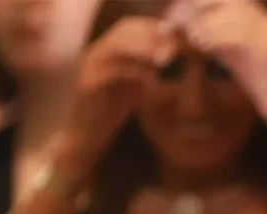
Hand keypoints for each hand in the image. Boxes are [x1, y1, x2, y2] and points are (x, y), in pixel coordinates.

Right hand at [56, 17, 176, 185]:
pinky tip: (151, 82)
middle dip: (151, 36)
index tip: (179, 38)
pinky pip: (111, 72)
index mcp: (107, 49)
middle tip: (175, 48)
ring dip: (143, 50)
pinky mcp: (87, 83)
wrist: (87, 134)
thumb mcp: (136, 86)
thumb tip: (178, 62)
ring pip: (116, 46)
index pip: (130, 26)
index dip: (154, 28)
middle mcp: (97, 52)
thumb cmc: (113, 110)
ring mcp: (90, 66)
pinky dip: (133, 74)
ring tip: (166, 60)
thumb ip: (151, 71)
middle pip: (123, 30)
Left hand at [179, 0, 266, 133]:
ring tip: (187, 39)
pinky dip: (213, 38)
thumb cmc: (263, 87)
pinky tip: (201, 48)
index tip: (172, 17)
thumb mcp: (237, 56)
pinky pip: (236, 34)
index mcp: (260, 19)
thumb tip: (190, 28)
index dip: (194, 3)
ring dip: (201, 24)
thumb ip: (219, 38)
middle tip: (172, 24)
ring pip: (228, 13)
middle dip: (193, 8)